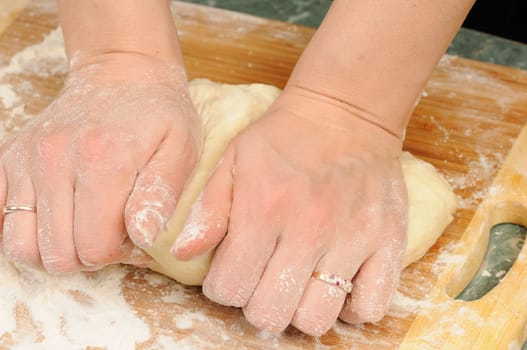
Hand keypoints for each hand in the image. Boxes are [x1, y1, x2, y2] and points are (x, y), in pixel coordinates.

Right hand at [0, 54, 201, 271]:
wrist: (123, 74)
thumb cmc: (159, 114)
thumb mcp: (181, 149)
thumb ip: (162, 195)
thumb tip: (143, 239)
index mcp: (103, 162)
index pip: (95, 249)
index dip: (117, 253)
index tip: (132, 234)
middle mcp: (56, 160)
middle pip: (58, 255)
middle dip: (88, 255)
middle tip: (110, 229)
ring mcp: (26, 159)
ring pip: (20, 246)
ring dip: (55, 248)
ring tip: (83, 225)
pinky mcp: (8, 158)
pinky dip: (23, 229)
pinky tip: (55, 215)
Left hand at [172, 86, 407, 334]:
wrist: (345, 114)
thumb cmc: (283, 140)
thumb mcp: (233, 162)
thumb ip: (208, 210)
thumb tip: (184, 254)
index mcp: (264, 209)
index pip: (230, 289)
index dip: (223, 287)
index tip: (233, 271)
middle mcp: (309, 229)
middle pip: (271, 314)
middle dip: (257, 304)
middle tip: (263, 280)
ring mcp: (354, 239)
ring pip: (316, 319)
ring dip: (300, 310)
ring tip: (298, 283)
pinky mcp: (388, 242)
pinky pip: (371, 306)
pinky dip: (350, 307)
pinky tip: (336, 285)